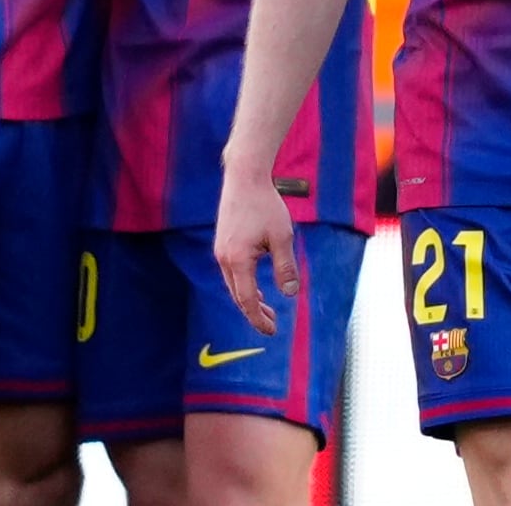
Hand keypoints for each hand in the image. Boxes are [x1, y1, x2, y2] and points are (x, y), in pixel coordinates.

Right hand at [215, 165, 299, 335]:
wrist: (245, 178)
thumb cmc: (266, 205)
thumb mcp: (282, 237)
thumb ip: (285, 267)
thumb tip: (290, 294)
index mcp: (238, 261)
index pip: (247, 300)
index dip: (259, 319)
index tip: (271, 331)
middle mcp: (224, 259)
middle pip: (238, 296)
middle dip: (254, 312)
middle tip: (271, 324)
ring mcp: (221, 251)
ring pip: (233, 285)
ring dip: (249, 298)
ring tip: (266, 308)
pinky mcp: (223, 243)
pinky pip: (232, 272)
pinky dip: (244, 284)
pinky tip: (257, 285)